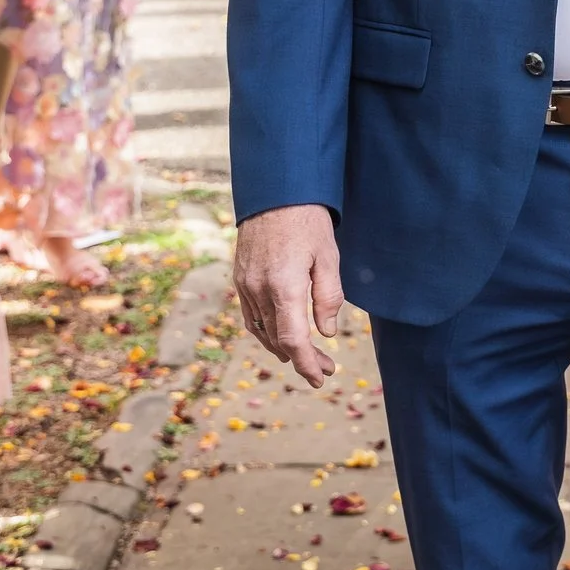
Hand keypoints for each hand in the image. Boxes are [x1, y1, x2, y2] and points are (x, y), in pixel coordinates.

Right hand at [234, 205, 345, 385]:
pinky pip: (251, 316)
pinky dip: (265, 332)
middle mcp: (259, 290)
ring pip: (261, 331)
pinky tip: (280, 336)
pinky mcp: (240, 278)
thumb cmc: (308, 222)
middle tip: (324, 368)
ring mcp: (245, 285)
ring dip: (282, 348)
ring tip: (305, 356)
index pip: (293, 340)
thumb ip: (328, 297)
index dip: (307, 364)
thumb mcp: (329, 257)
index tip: (320, 377)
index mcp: (284, 287)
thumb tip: (325, 332)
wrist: (274, 192)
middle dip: (301, 359)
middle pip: (278, 340)